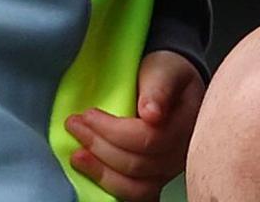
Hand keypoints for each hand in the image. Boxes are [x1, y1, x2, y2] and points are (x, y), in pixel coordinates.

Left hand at [64, 49, 205, 200]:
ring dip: (102, 173)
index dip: (113, 131)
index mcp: (184, 126)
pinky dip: (112, 188)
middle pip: (138, 165)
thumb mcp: (164, 70)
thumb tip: (152, 114)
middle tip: (74, 125)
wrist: (171, 84)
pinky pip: (135, 194)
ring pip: (136, 188)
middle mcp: (179, 154)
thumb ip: (159, 88)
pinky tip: (93, 175)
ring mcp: (168, 171)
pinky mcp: (155, 180)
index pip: (148, 139)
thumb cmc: (166, 74)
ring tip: (77, 157)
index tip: (89, 114)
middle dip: (100, 147)